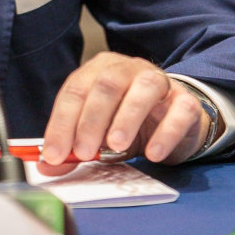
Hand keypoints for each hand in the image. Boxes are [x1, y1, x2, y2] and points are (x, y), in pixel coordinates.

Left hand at [39, 52, 217, 170]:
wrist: (174, 118)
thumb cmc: (129, 120)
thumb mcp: (99, 132)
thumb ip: (75, 146)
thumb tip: (48, 166)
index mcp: (99, 70)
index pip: (75, 90)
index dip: (61, 122)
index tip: (54, 154)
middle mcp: (128, 68)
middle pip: (106, 85)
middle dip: (91, 120)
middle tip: (84, 152)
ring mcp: (159, 81)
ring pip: (143, 89)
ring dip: (127, 117)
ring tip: (116, 146)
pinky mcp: (186, 101)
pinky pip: (179, 111)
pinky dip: (165, 133)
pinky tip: (153, 154)